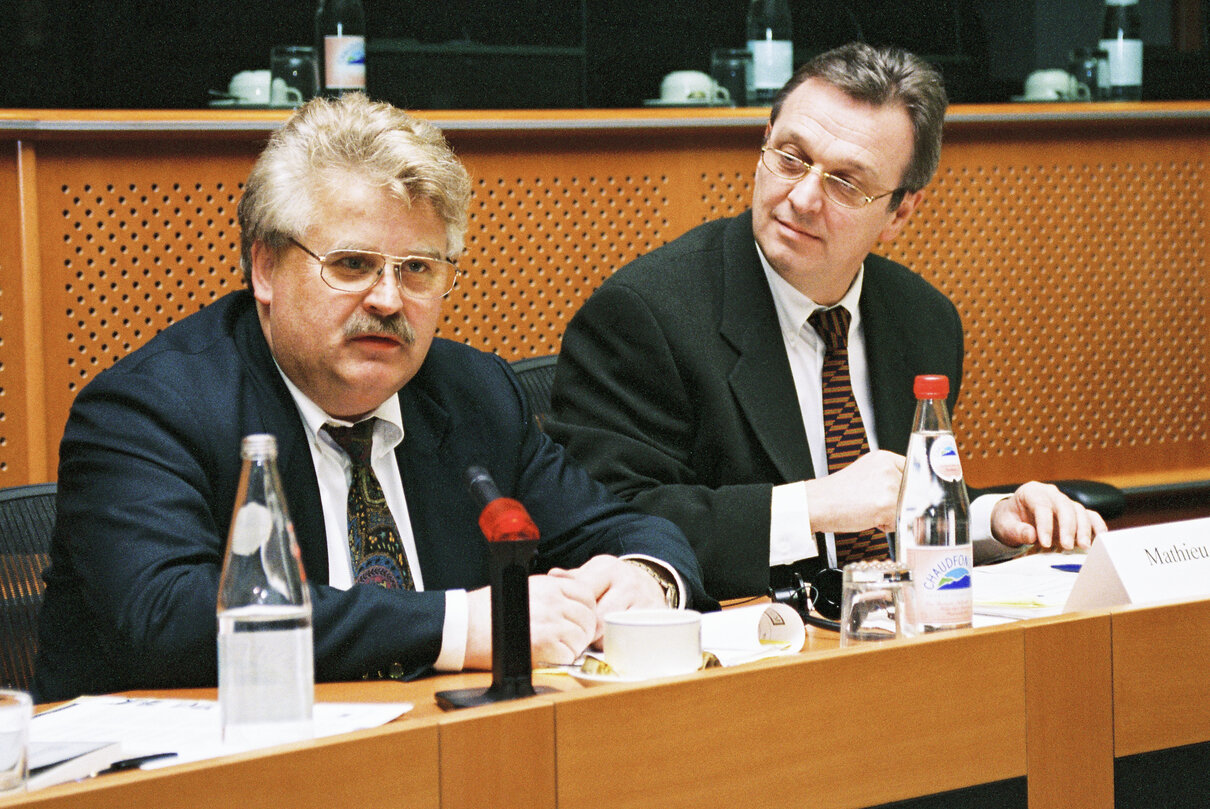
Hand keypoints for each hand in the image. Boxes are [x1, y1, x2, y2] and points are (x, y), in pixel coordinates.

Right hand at [463, 574, 597, 668]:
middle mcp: (553, 600)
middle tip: (569, 639)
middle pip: (588, 617)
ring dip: (574, 646)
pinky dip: (563, 659)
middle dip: (583, 630)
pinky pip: (570, 654)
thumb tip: (574, 606)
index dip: (586, 610)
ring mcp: (550, 622)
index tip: (579, 620)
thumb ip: (551, 593)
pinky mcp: (544, 644)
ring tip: (556, 648)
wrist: (465, 626)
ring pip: (582, 636)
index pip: (586, 595)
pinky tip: (548, 657)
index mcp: (548, 585)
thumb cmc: (488, 611)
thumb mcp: (523, 588)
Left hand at [548, 555, 666, 644]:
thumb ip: (573, 578)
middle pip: (598, 619)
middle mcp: (628, 583)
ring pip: (615, 632)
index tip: (567, 622)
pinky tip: (615, 640)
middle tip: (580, 636)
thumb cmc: (614, 581)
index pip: (584, 595)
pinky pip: (632, 638)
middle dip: (587, 632)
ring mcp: (643, 601)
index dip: (573, 613)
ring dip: (603, 641)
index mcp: (608, 569)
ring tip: (597, 638)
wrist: (649, 582)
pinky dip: (621, 643)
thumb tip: (552, 576)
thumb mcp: (594, 573)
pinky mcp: (655, 617)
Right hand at [802, 450, 904, 533]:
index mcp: (884, 458)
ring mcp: (889, 486)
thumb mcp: (865, 473)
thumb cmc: (836, 494)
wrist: (818, 504)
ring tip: (870, 511)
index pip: (912, 473)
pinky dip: (886, 525)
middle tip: (875, 504)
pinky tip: (870, 518)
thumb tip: (910, 491)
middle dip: (898, 503)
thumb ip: (888, 477)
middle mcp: (888, 469)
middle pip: (913, 492)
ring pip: (906, 507)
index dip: (906, 488)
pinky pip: (899, 521)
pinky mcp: (887, 504)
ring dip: (892, 515)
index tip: (901, 495)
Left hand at [990, 481, 1107, 550]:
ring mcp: (1065, 502)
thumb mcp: (1005, 527)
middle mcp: (1051, 493)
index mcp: (1031, 492)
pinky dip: (1096, 526)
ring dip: (1083, 529)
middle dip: (1068, 527)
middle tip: (1067, 546)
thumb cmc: (1010, 522)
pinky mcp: (1075, 513)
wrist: (1015, 520)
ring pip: (1079, 510)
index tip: (1046, 543)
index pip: (1041, 506)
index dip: (1045, 525)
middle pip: (1064, 506)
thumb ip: (1017, 531)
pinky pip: (1090, 516)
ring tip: (1084, 547)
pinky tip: (1099, 539)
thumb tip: (1031, 535)